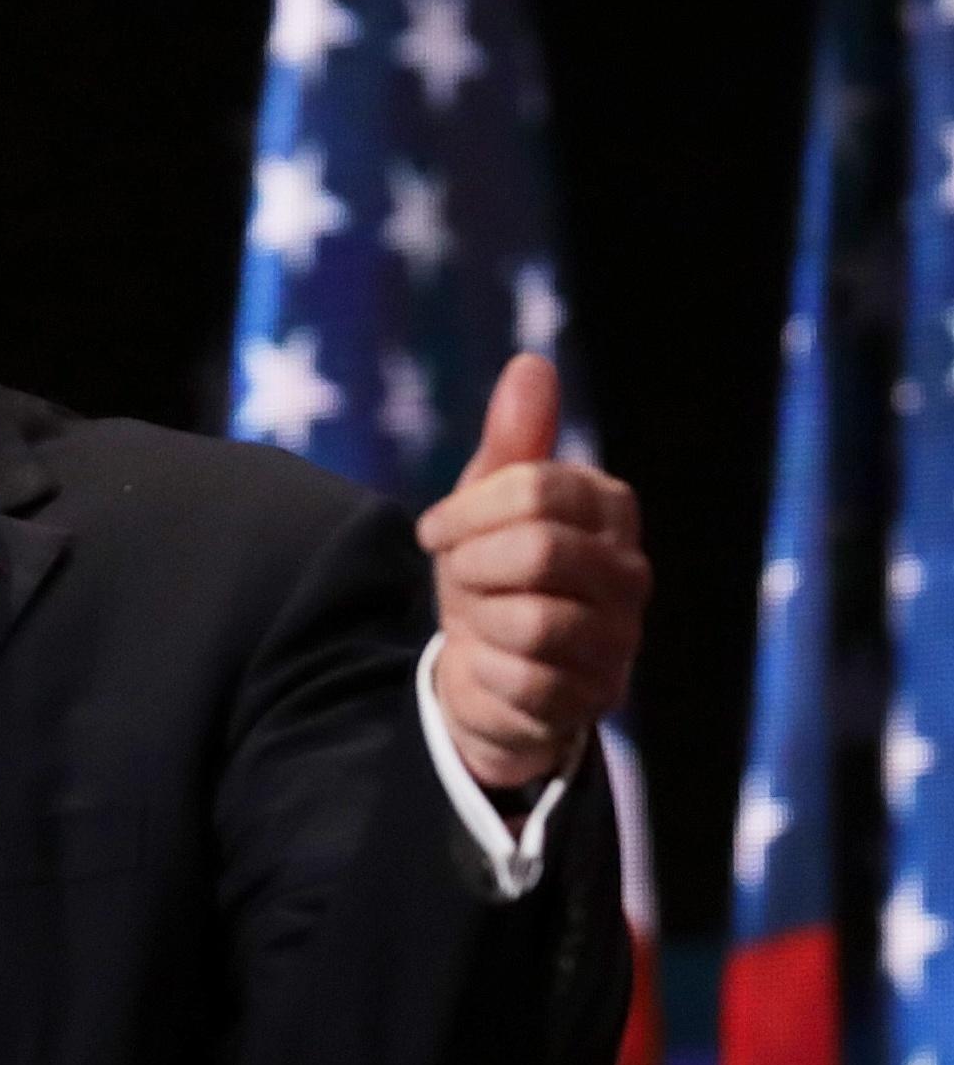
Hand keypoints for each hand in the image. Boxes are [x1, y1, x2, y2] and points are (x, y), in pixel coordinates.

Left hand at [414, 354, 649, 791]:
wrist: (490, 675)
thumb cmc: (492, 575)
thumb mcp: (487, 505)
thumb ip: (512, 440)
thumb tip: (531, 364)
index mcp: (609, 509)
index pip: (536, 487)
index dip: (465, 510)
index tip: (433, 531)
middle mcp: (630, 573)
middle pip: (539, 550)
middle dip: (472, 566)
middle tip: (460, 579)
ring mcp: (620, 640)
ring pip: (534, 620)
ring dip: (480, 620)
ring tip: (480, 620)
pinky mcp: (594, 700)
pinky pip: (525, 680)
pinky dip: (486, 671)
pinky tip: (489, 664)